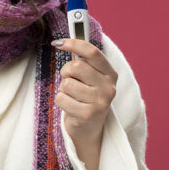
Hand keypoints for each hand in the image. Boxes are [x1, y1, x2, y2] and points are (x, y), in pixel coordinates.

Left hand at [52, 38, 117, 169]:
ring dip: (64, 89)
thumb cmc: (86, 97)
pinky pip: (62, 98)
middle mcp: (108, 87)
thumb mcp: (89, 77)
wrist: (90, 129)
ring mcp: (100, 102)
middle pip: (76, 66)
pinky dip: (61, 101)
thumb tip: (64, 40)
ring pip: (67, 83)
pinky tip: (71, 107)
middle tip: (69, 79)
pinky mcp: (88, 115)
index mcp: (110, 74)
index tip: (58, 43)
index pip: (92, 52)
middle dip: (66, 71)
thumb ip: (81, 59)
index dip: (74, 43)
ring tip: (72, 96)